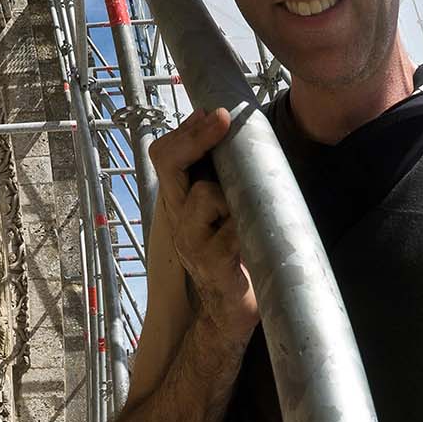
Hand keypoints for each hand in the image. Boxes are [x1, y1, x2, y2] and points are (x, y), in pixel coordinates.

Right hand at [148, 107, 258, 343]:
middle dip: (196, 137)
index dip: (186, 131)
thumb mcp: (221, 209)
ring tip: (249, 203)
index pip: (165, 156)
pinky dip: (247, 225)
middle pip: (171, 165)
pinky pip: (232, 231)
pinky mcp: (214, 264)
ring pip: (205, 196)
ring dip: (231, 191)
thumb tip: (229, 129)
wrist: (228, 310)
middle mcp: (178, 218)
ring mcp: (192, 241)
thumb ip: (220, 177)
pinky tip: (258, 232)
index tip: (213, 111)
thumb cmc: (232, 253)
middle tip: (221, 117)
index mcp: (179, 201)